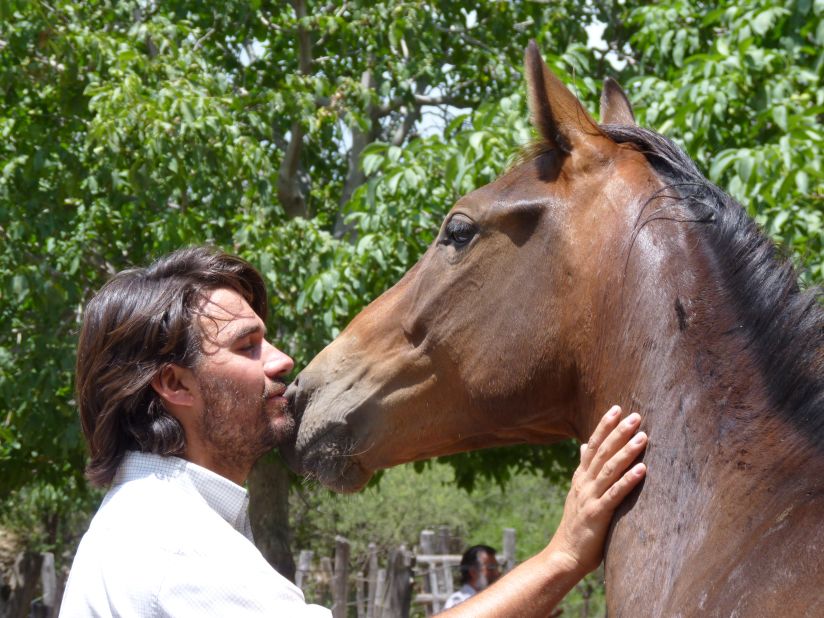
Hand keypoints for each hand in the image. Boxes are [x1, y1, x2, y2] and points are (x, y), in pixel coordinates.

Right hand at [549, 405, 646, 574]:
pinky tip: (643, 470)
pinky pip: (615, 494)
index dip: (604, 427)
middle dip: (618, 432)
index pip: (592, 445)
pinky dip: (628, 481)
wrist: (564, 555)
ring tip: (642, 437)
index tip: (617, 409)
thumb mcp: (578, 493)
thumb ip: (584, 469)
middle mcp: (584, 483)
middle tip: (635, 416)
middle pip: (602, 452)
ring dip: (627, 452)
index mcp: (581, 477)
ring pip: (609, 469)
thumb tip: (585, 445)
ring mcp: (590, 498)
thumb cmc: (577, 526)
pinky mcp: (597, 514)